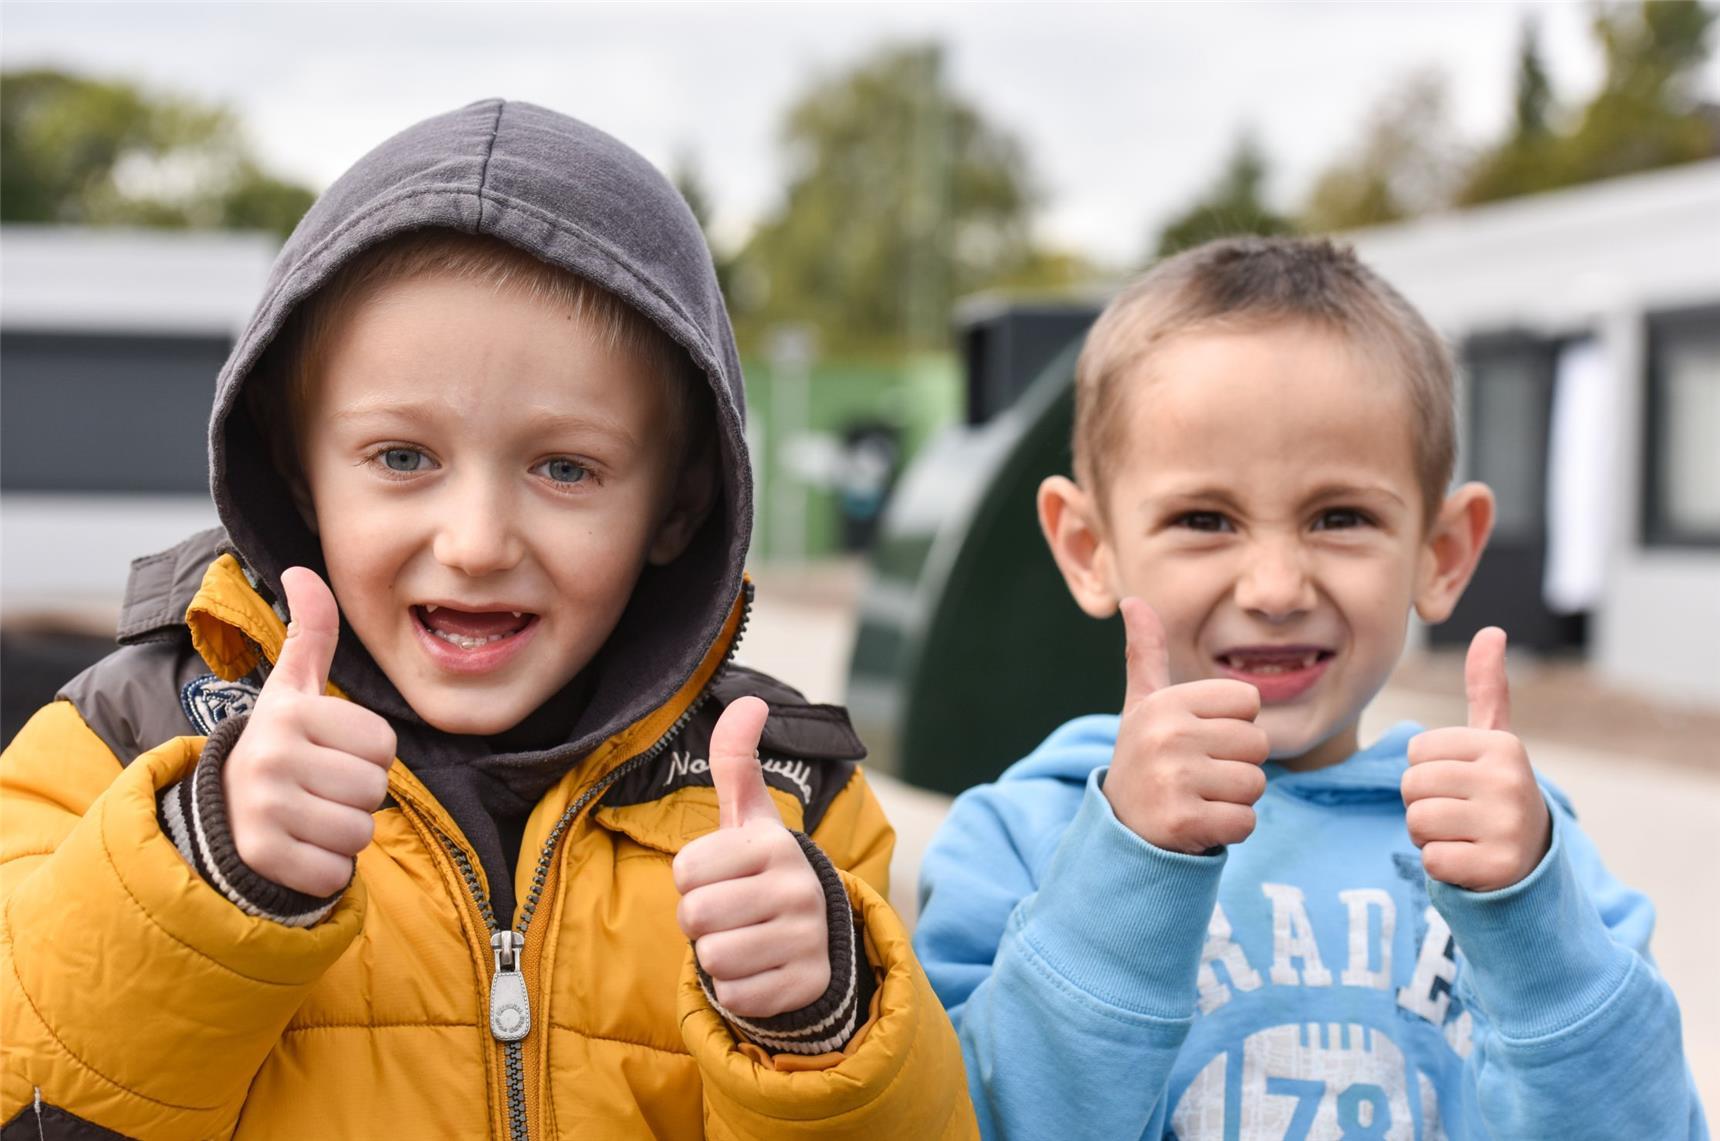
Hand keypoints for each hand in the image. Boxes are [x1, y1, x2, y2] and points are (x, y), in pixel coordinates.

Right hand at [225, 567, 396, 895]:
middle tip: (319, 790)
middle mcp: (270, 755)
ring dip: (344, 834)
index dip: (368, 754)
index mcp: (290, 712)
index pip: (383, 743)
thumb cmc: (279, 743)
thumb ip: (311, 631)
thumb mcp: (293, 687)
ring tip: (309, 817)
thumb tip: (303, 569)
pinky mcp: (260, 856)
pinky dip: (326, 870)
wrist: (219, 810)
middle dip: (358, 796)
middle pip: (375, 789)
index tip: (331, 753)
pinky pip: (334, 872)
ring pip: (359, 832)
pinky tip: (298, 849)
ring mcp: (262, 807)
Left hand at [672, 696, 830, 1017]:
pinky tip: (761, 968)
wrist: (816, 934)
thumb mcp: (749, 818)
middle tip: (728, 913)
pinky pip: (736, 996)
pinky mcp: (806, 983)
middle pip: (695, 916)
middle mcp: (797, 887)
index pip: (685, 870)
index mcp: (773, 844)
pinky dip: (737, 989)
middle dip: (698, 921)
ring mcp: (806, 937)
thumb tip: (749, 699)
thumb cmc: (762, 869)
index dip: (691, 878)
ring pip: (713, 959)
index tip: (720, 876)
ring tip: (744, 938)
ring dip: (716, 955)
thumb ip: (736, 761)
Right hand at [1103, 598, 1269, 853]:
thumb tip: (1132, 600)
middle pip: (1257, 743)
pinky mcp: (1184, 822)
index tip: (1197, 741)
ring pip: (1255, 784)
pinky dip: (1229, 830)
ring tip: (1197, 798)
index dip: (1231, 725)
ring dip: (1234, 799)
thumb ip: (1146, 653)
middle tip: (1196, 775)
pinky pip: (1245, 821)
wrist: (1120, 830)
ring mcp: (1174, 779)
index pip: (1248, 701)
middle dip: (1236, 765)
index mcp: (1166, 702)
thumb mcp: (1143, 705)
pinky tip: (1197, 823)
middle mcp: (1168, 735)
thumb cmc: (1145, 759)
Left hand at [1403, 627, 1549, 891]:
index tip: (1461, 783)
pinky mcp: (1498, 868)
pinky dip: (1440, 866)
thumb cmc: (1496, 791)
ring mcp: (1507, 826)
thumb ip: (1486, 688)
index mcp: (1502, 745)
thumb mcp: (1494, 740)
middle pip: (1412, 787)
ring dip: (1428, 836)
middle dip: (1424, 804)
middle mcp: (1509, 781)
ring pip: (1417, 823)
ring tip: (1463, 835)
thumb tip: (1491, 631)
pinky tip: (1470, 861)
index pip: (1416, 752)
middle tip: (1460, 813)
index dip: (1427, 771)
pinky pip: (1431, 861)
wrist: (1532, 860)